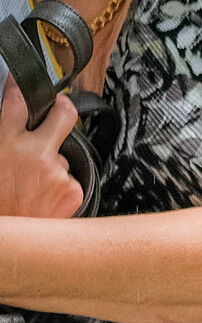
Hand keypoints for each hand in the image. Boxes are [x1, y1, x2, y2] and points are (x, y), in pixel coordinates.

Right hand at [0, 76, 81, 219]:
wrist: (5, 240)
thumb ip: (4, 140)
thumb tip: (15, 127)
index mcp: (5, 142)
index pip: (16, 101)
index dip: (21, 87)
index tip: (24, 82)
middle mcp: (34, 153)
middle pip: (64, 114)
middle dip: (64, 108)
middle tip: (60, 109)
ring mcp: (57, 172)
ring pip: (63, 156)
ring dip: (52, 165)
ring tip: (31, 185)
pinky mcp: (73, 190)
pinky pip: (69, 179)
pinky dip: (58, 186)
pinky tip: (41, 198)